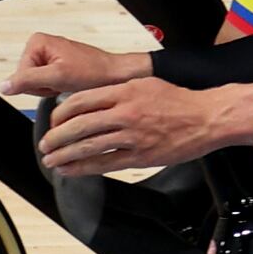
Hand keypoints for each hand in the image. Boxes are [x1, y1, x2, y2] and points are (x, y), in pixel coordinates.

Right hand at [5, 31, 153, 99]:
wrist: (114, 75)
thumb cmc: (94, 71)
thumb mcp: (58, 76)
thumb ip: (28, 80)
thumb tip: (5, 86)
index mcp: (37, 42)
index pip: (19, 74)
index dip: (37, 84)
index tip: (57, 79)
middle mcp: (40, 47)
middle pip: (25, 79)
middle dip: (44, 87)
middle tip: (64, 82)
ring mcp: (47, 58)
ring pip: (34, 85)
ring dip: (50, 89)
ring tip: (68, 82)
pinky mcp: (55, 67)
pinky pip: (44, 86)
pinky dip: (55, 89)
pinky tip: (68, 84)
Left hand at [35, 69, 252, 175]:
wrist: (208, 117)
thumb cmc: (179, 100)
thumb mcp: (146, 84)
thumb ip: (118, 91)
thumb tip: (88, 102)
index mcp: (125, 91)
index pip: (81, 102)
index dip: (61, 114)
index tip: (54, 122)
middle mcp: (126, 112)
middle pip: (79, 125)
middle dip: (56, 138)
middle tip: (44, 145)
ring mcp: (133, 135)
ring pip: (88, 145)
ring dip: (64, 155)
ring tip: (50, 160)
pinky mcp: (141, 155)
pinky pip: (105, 163)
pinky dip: (83, 168)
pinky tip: (70, 169)